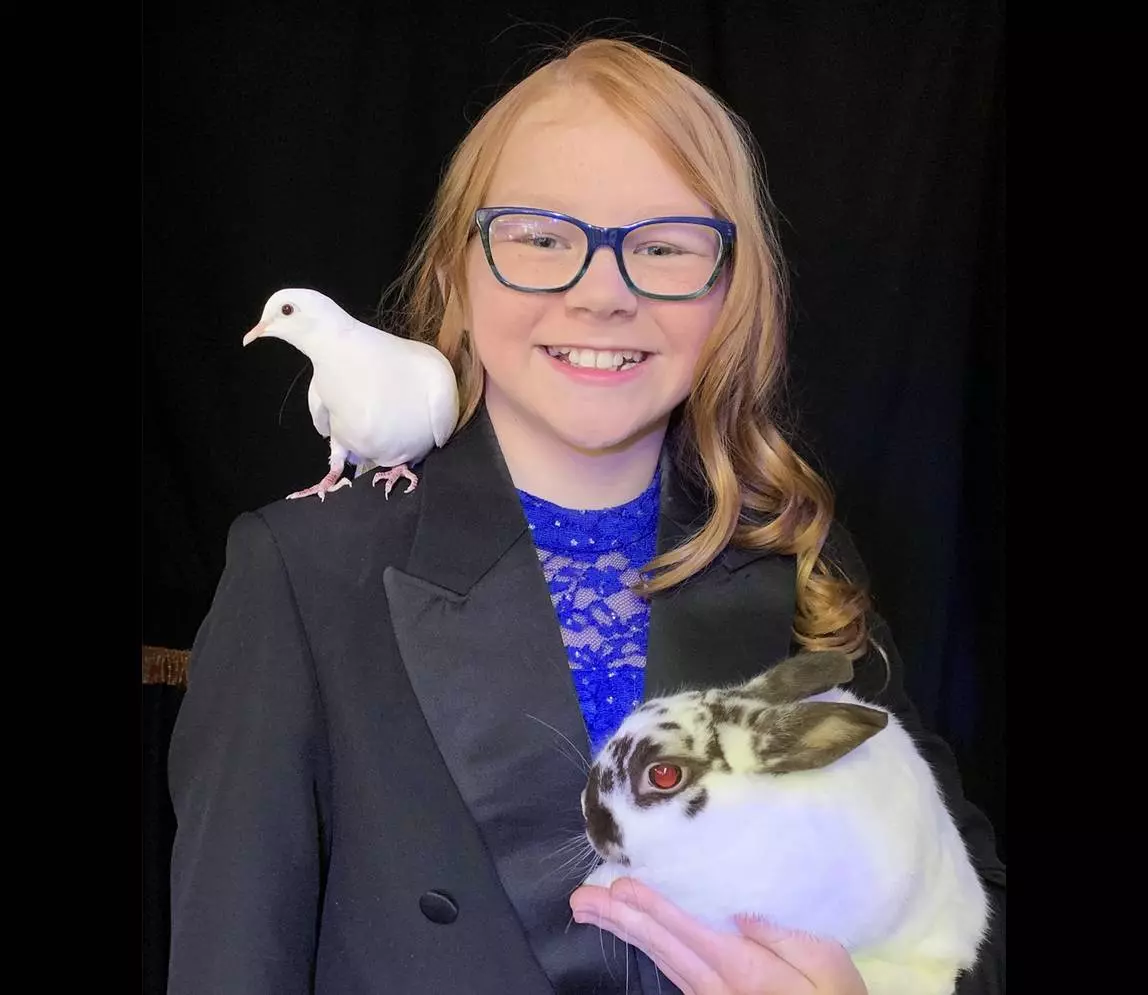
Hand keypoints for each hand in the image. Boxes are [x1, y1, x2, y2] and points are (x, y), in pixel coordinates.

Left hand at [570, 878, 867, 994]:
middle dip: (619, 917)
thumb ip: (783, 936)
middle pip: (661, 946)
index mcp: (745, 969)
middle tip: (580, 898)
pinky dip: (647, 947)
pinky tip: (630, 932)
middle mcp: (718, 986)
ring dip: (623, 930)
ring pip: (659, 959)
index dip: (652, 905)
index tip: (619, 884)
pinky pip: (671, 972)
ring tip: (590, 909)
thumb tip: (737, 907)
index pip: (687, 930)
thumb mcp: (828, 967)